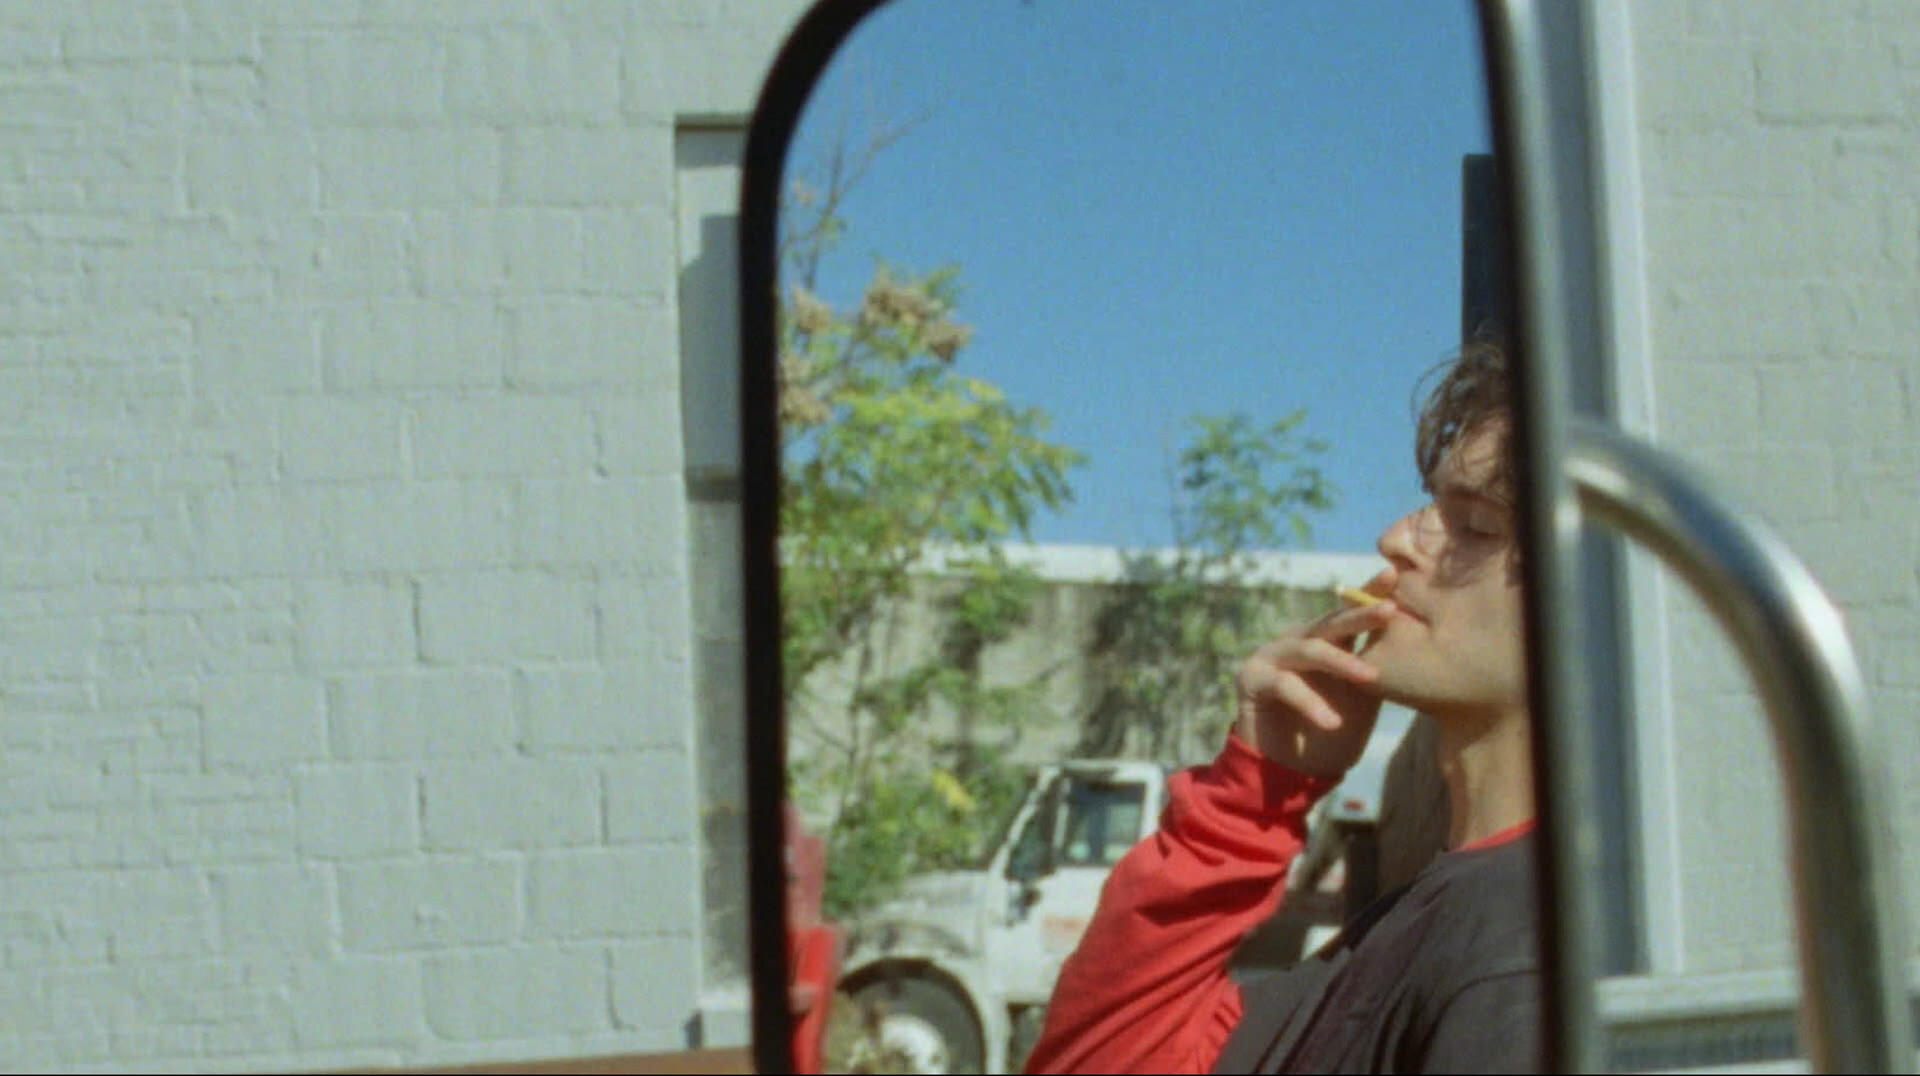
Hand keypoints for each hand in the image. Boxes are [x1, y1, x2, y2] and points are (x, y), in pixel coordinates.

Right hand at [1234, 592, 1395, 777]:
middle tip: (1390, 611)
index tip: (1394, 576)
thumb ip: (1376, 668)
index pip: (1347, 612)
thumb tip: (1415, 641)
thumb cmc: (1331, 732)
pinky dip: (1310, 703)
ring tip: (1370, 678)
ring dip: (1341, 662)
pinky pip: (1284, 685)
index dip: (1368, 593)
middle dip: (1360, 614)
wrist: (1291, 772)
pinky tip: (1332, 722)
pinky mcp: (1251, 678)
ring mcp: (1271, 655)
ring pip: (1309, 649)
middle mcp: (1296, 640)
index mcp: (1323, 640)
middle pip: (1330, 622)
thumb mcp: (1362, 699)